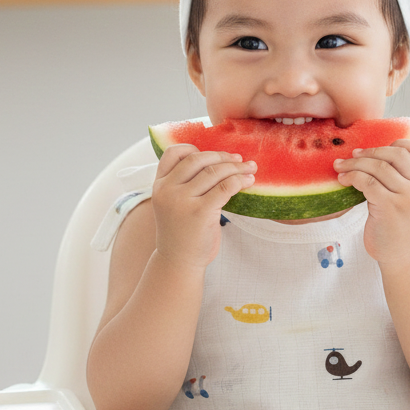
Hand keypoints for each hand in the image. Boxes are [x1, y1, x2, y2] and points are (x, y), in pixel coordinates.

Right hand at [151, 144, 255, 271]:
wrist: (179, 262)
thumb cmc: (182, 230)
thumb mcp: (174, 203)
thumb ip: (185, 182)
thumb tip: (219, 160)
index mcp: (159, 184)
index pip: (174, 153)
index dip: (195, 147)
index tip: (214, 155)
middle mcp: (167, 190)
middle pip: (198, 159)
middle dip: (223, 157)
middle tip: (240, 159)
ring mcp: (181, 201)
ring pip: (214, 172)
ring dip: (237, 167)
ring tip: (250, 168)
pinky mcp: (199, 212)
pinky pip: (224, 187)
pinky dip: (239, 181)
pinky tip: (249, 181)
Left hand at [333, 139, 409, 268]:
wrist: (404, 258)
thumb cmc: (399, 228)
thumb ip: (401, 179)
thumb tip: (370, 156)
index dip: (397, 142)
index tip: (376, 149)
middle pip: (395, 153)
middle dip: (369, 152)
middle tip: (352, 155)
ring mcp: (407, 197)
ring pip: (378, 166)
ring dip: (354, 164)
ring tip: (340, 167)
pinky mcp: (390, 207)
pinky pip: (367, 182)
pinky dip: (352, 177)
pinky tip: (343, 180)